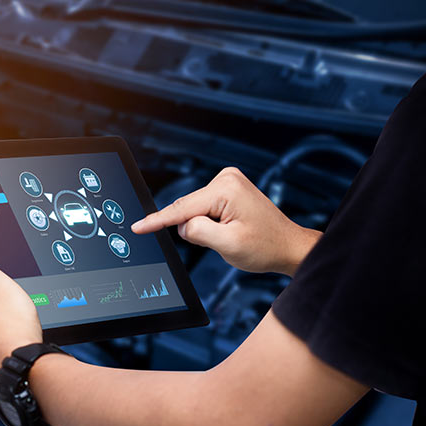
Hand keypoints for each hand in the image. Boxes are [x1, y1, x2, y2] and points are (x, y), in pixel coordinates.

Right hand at [131, 167, 319, 275]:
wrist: (287, 246)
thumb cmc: (265, 246)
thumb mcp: (228, 245)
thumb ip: (197, 232)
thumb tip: (182, 225)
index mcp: (226, 189)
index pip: (182, 208)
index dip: (157, 221)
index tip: (138, 227)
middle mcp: (226, 178)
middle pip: (188, 209)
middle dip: (196, 229)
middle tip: (223, 240)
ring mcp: (227, 181)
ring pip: (194, 211)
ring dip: (205, 227)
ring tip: (232, 233)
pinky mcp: (227, 189)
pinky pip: (203, 209)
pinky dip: (210, 223)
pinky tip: (230, 228)